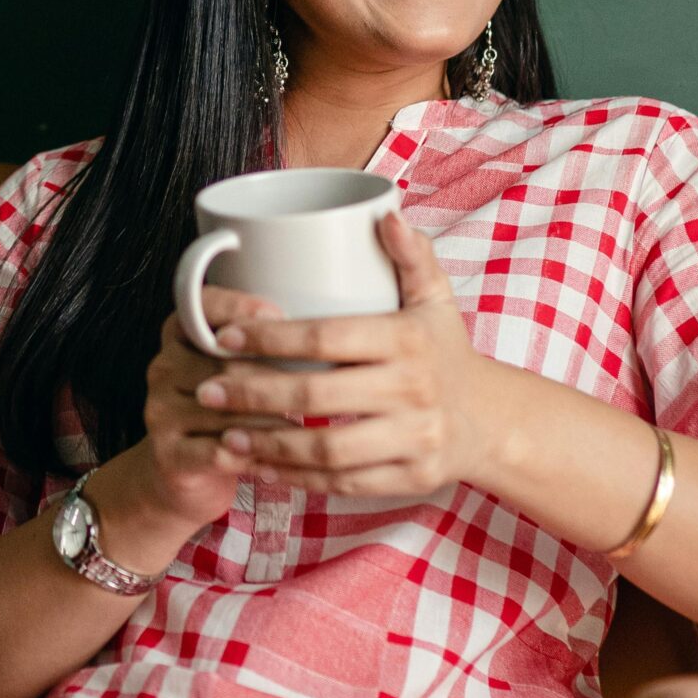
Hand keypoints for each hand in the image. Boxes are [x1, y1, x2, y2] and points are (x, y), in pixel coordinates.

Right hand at [125, 286, 300, 533]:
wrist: (180, 474)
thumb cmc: (224, 413)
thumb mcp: (235, 369)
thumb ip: (261, 345)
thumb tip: (316, 334)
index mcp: (179, 335)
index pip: (201, 306)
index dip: (239, 306)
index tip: (280, 315)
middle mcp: (163, 367)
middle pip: (225, 363)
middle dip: (275, 376)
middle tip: (319, 386)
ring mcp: (161, 411)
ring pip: (227, 410)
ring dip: (273, 421)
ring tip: (310, 428)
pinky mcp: (168, 454)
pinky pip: (219, 451)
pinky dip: (255, 454)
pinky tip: (280, 459)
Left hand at [189, 211, 491, 497]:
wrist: (490, 421)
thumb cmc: (444, 351)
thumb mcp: (436, 299)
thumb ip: (411, 255)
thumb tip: (386, 212)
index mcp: (408, 338)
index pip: (326, 336)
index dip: (269, 337)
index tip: (223, 336)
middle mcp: (413, 390)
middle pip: (315, 396)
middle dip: (252, 394)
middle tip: (207, 390)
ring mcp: (414, 439)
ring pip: (327, 451)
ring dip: (268, 446)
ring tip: (225, 436)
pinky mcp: (411, 478)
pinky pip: (344, 486)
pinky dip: (298, 481)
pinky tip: (263, 469)